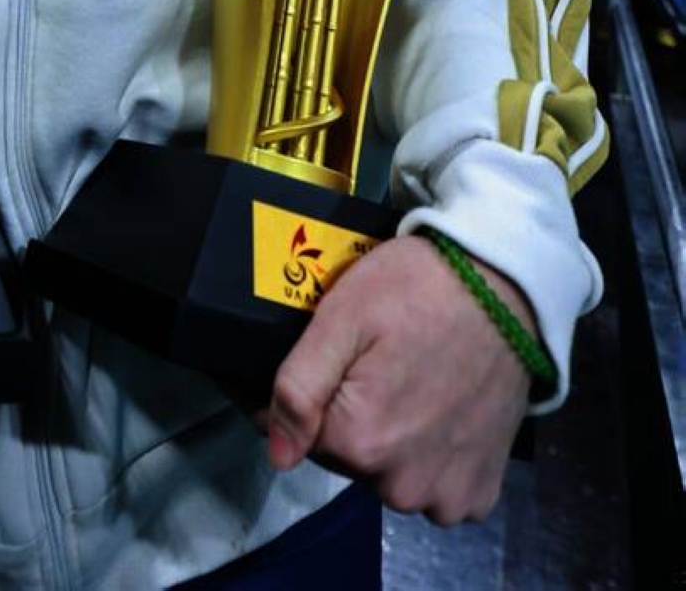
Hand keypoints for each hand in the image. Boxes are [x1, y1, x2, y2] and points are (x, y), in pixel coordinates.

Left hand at [264, 234, 532, 523]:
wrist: (507, 291)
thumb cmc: (417, 290)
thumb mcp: (342, 317)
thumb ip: (299, 387)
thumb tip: (278, 454)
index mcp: (361, 442)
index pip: (303, 438)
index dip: (314, 397)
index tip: (339, 362)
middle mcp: (403, 487)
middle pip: (350, 460)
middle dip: (354, 419)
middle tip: (382, 365)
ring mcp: (447, 495)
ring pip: (391, 479)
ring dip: (395, 445)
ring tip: (415, 386)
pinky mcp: (481, 493)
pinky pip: (438, 491)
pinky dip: (435, 461)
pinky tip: (444, 414)